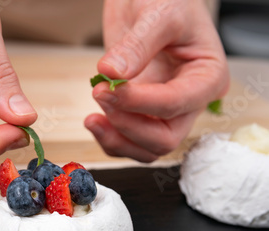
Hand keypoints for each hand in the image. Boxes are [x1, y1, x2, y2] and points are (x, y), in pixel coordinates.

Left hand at [85, 0, 228, 161]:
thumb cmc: (167, 0)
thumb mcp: (158, 14)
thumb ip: (137, 46)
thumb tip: (113, 75)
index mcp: (207, 77)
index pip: (175, 104)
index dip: (139, 103)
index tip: (108, 88)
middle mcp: (189, 100)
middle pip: (164, 139)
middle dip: (128, 125)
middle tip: (101, 95)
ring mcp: (164, 111)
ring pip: (146, 148)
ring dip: (117, 138)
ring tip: (93, 116)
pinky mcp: (142, 113)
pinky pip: (129, 141)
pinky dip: (109, 138)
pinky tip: (94, 121)